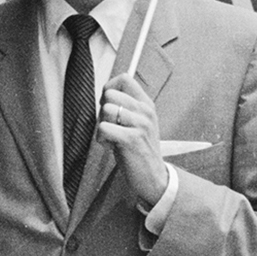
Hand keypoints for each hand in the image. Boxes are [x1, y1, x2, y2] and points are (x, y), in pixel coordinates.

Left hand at [97, 72, 168, 209]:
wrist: (154, 177)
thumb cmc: (141, 150)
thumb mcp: (139, 123)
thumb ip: (127, 107)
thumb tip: (106, 92)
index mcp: (146, 104)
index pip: (124, 78)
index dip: (109, 87)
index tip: (108, 103)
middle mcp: (145, 111)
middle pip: (110, 93)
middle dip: (103, 110)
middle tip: (111, 126)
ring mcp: (140, 124)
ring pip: (106, 110)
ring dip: (102, 127)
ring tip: (113, 138)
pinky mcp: (131, 139)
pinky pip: (103, 128)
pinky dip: (102, 139)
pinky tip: (112, 147)